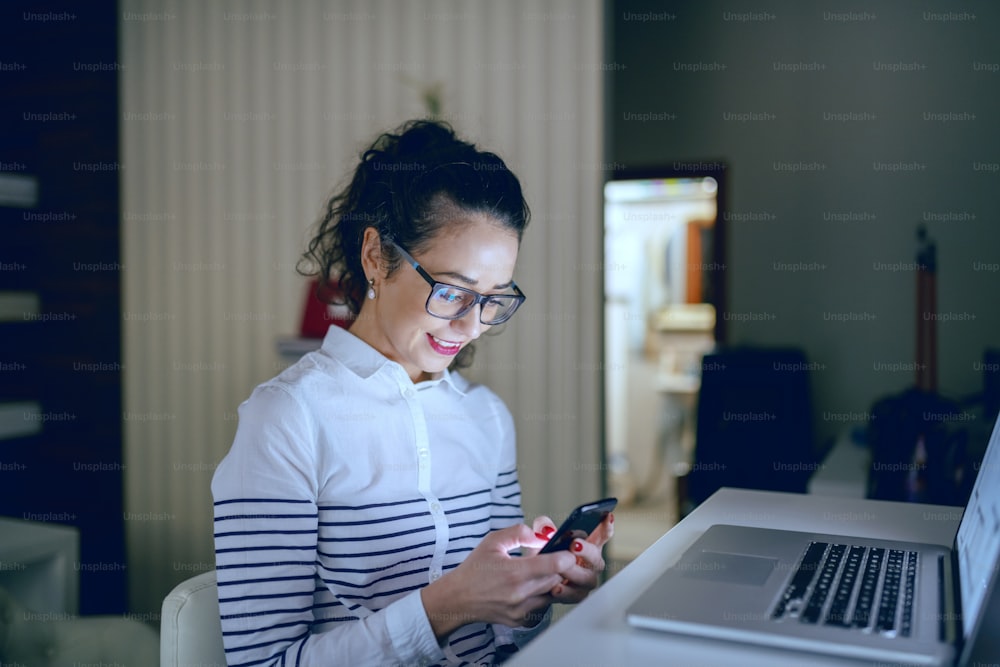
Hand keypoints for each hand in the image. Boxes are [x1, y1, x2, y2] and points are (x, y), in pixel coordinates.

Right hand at [420, 523, 575, 638]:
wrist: (458, 599)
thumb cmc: (475, 569)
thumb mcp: (493, 541)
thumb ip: (519, 532)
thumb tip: (542, 536)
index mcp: (515, 572)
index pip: (555, 564)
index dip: (566, 555)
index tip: (566, 550)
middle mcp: (521, 594)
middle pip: (558, 579)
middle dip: (558, 567)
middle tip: (549, 558)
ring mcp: (523, 611)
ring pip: (554, 594)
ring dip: (551, 582)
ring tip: (536, 573)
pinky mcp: (523, 622)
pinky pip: (545, 608)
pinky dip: (542, 597)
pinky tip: (530, 588)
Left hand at [529, 513, 613, 603]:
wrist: (535, 578)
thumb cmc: (546, 553)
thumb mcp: (542, 537)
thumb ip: (543, 527)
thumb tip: (545, 529)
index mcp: (587, 544)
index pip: (602, 535)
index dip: (607, 526)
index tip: (607, 517)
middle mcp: (590, 563)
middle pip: (596, 558)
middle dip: (587, 551)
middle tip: (574, 545)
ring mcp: (585, 580)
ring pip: (588, 579)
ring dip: (574, 572)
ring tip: (561, 568)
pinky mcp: (576, 595)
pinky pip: (575, 595)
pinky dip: (566, 591)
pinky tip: (555, 587)